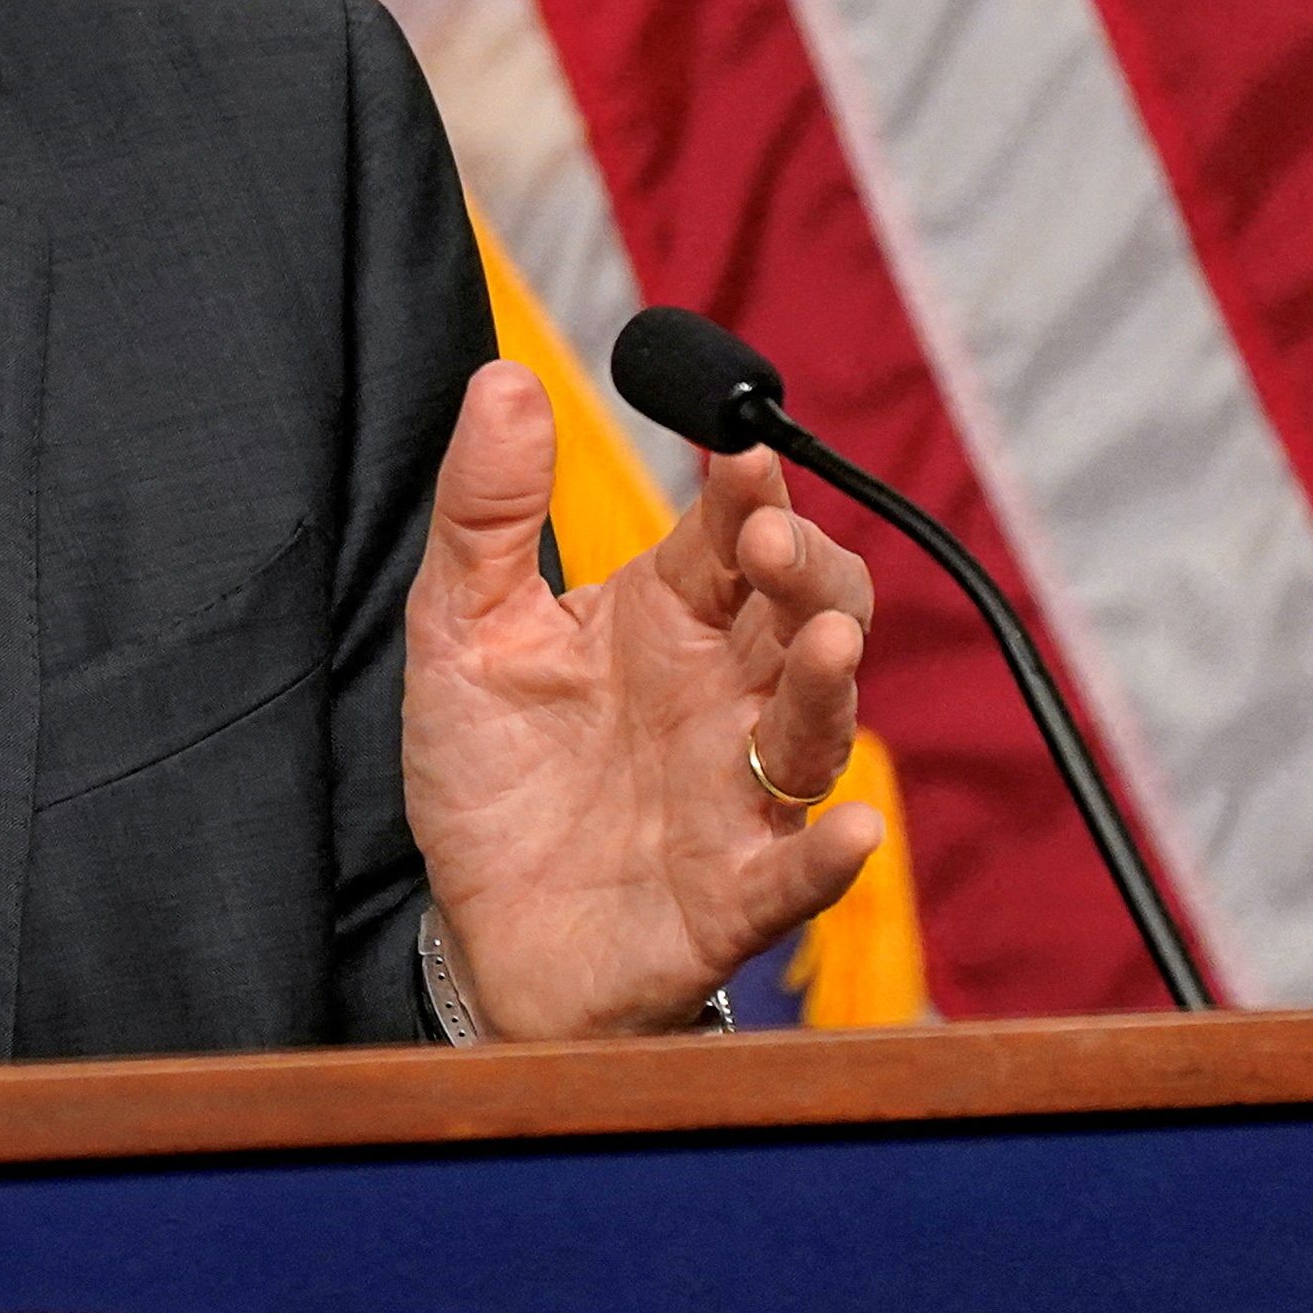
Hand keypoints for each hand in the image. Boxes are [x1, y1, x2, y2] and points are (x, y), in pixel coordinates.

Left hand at [399, 363, 881, 1039]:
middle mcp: (722, 695)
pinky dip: (827, 857)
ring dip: (828, 684)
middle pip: (806, 614)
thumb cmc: (495, 777)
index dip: (749, 492)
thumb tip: (504, 379)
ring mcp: (737, 794)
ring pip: (816, 728)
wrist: (482, 933)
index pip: (731, 535)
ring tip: (829, 643)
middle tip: (769, 542)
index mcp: (667, 619)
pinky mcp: (732, 895)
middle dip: (807, 571)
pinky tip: (850, 832)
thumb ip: (486, 511)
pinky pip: (796, 875)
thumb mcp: (461, 629)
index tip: (740, 447)